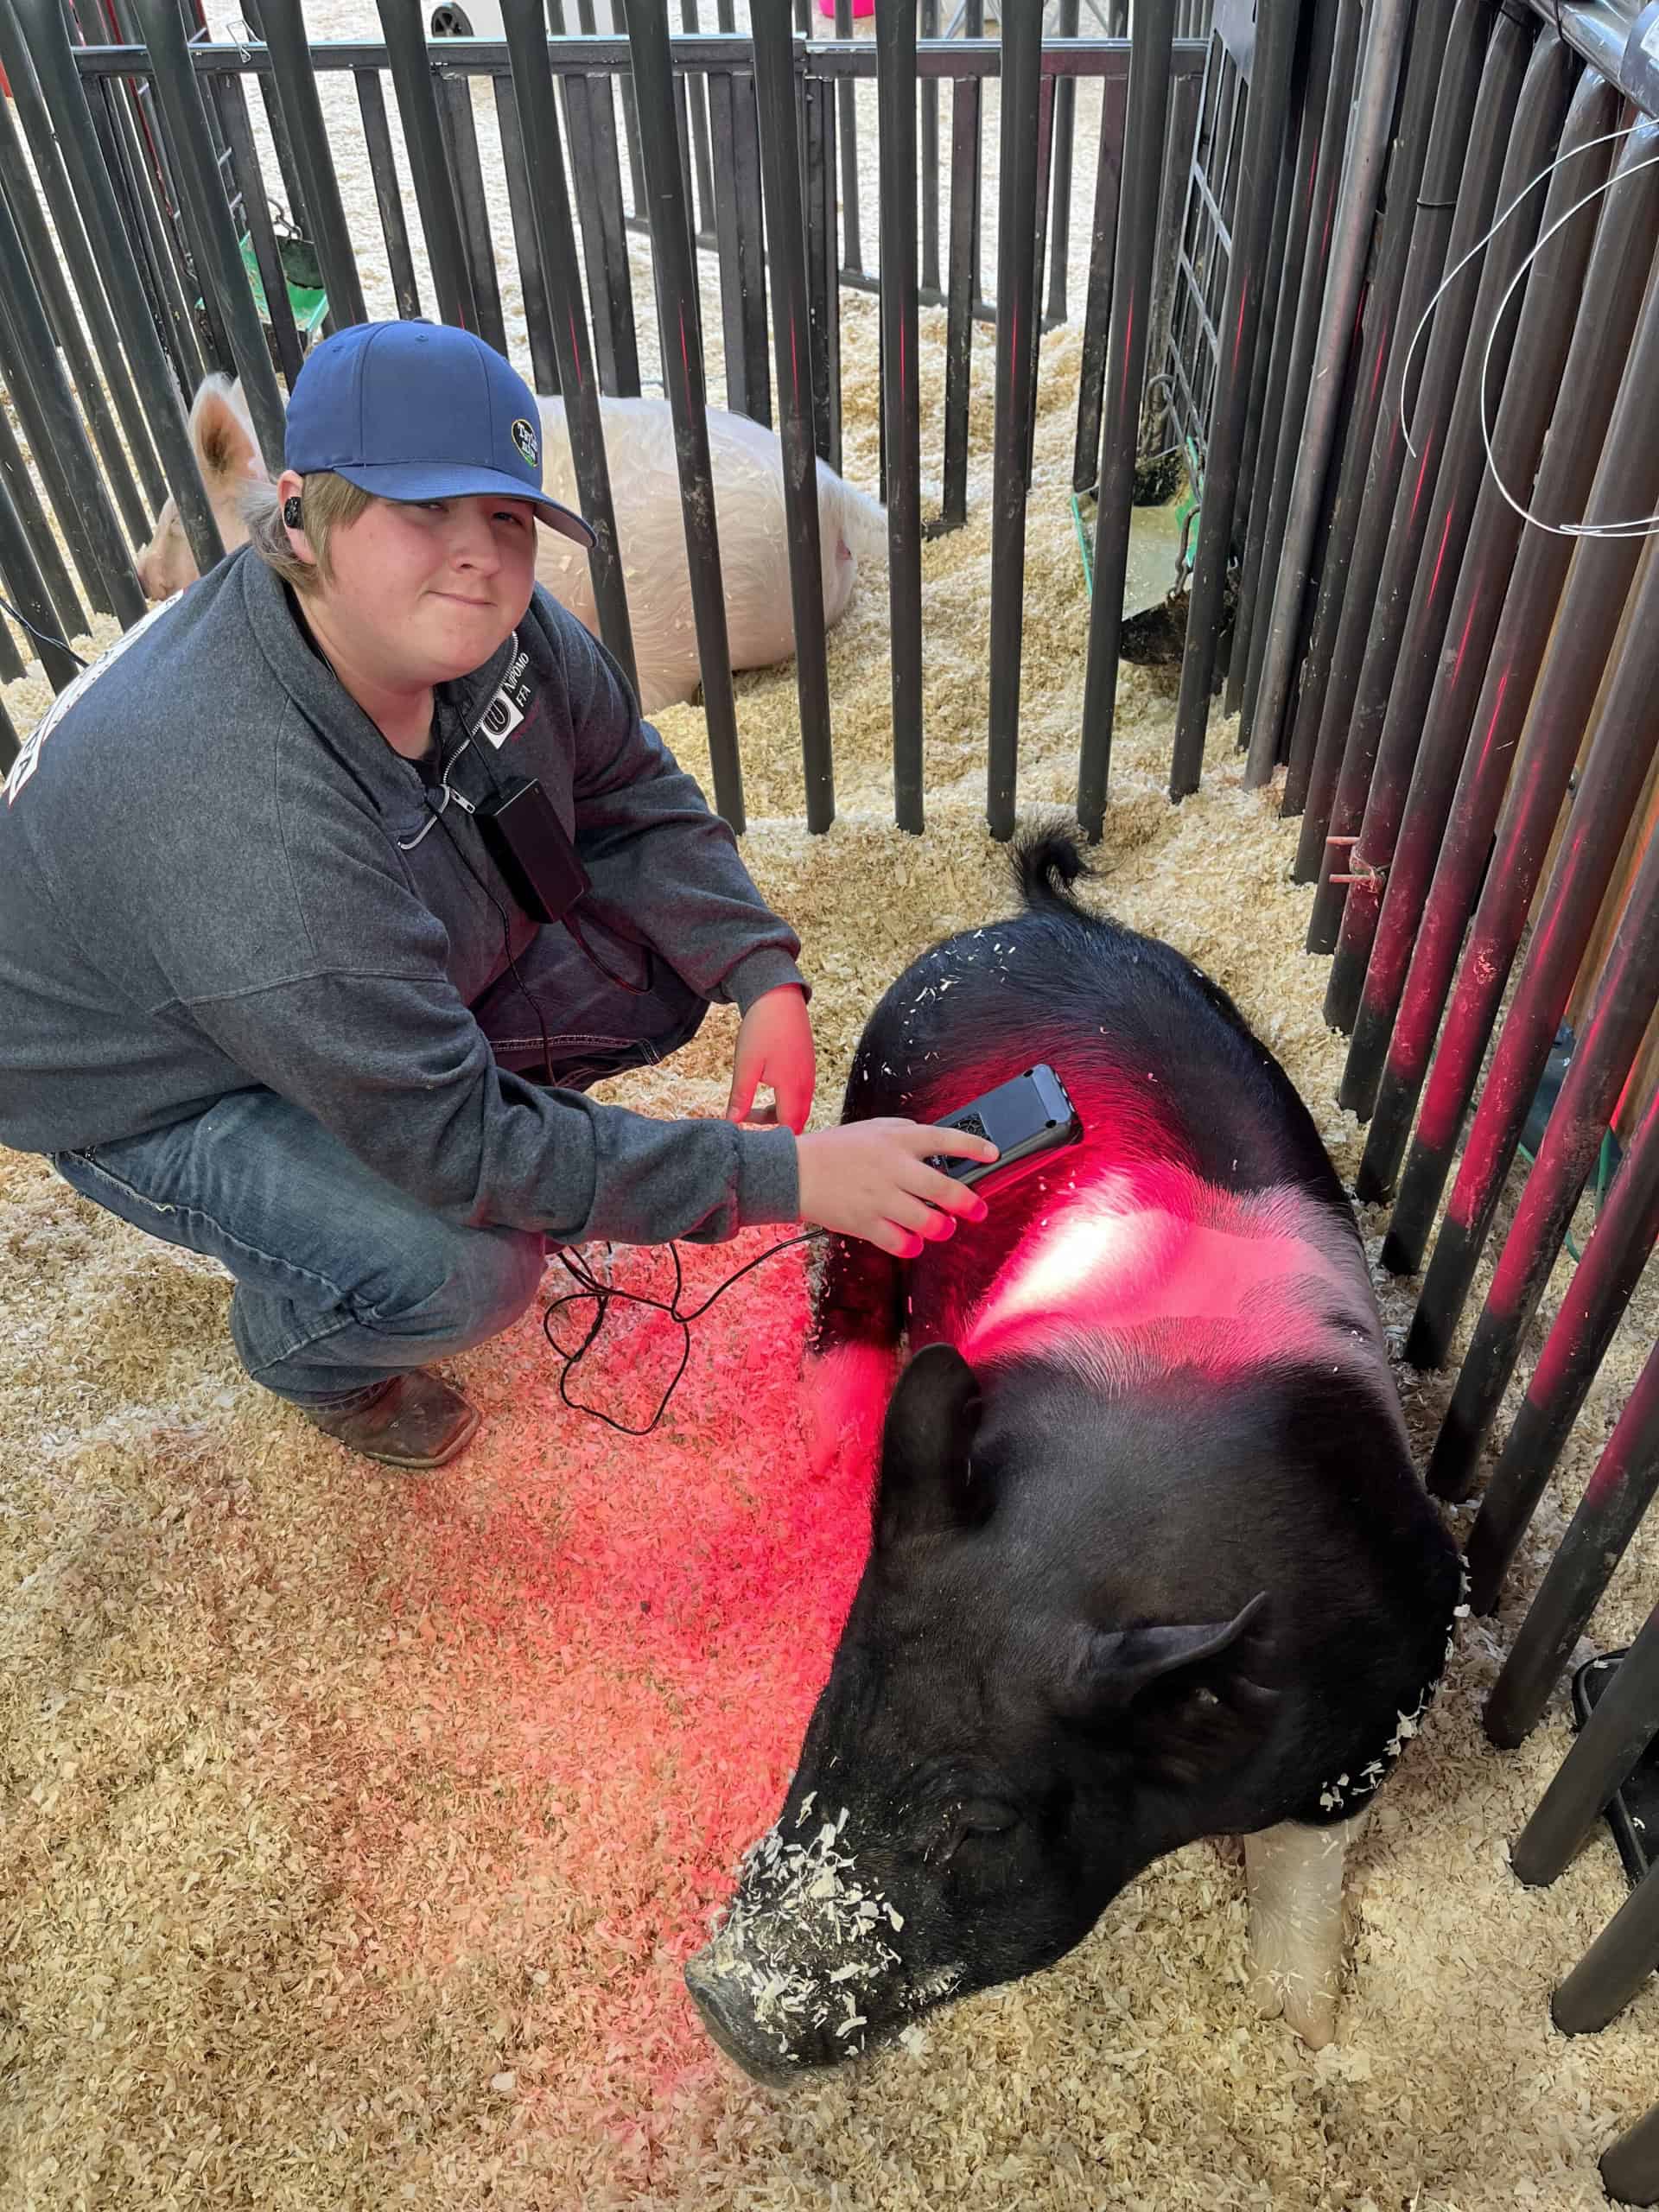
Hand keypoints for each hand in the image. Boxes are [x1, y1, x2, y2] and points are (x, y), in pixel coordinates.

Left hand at [727, 985, 815, 1133]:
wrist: (778, 997)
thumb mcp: (746, 1066)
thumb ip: (741, 1097)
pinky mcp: (807, 1066)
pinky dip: (785, 1101)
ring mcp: (808, 1075)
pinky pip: (800, 1094)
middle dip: (775, 1129)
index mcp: (792, 1088)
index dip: (772, 1137)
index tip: (750, 1134)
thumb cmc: (762, 1029)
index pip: (789, 1127)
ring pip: (799, 1108)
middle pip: (797, 1121)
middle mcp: (806, 1085)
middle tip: (748, 1121)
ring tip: (751, 1108)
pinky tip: (767, 1090)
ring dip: (779, 1115)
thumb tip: (733, 1122)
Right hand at [796, 1119, 998, 1257]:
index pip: (945, 1139)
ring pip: (928, 1222)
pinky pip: (901, 1243)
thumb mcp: (874, 1128)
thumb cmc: (836, 1150)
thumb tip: (937, 1140)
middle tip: (978, 1210)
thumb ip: (907, 1132)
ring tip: (943, 1227)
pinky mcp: (866, 1223)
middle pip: (945, 1189)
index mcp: (898, 1141)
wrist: (796, 1172)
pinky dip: (913, 1246)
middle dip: (970, 1203)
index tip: (992, 1154)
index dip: (974, 1147)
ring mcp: (880, 1198)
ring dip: (942, 1228)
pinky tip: (913, 1242)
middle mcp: (893, 1169)